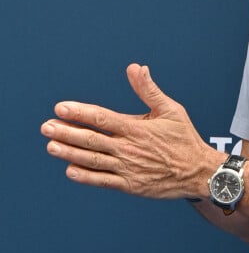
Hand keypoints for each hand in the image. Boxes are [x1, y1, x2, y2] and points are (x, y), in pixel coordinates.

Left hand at [40, 64, 221, 198]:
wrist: (199, 173)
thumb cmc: (184, 139)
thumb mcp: (171, 109)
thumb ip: (149, 90)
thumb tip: (135, 67)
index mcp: (137, 128)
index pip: (102, 118)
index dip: (79, 112)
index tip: (61, 108)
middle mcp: (130, 148)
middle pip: (91, 139)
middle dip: (66, 132)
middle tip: (46, 127)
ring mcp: (129, 168)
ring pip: (93, 160)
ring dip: (70, 152)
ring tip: (51, 146)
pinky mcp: (130, 185)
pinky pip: (103, 181)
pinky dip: (85, 176)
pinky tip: (70, 170)